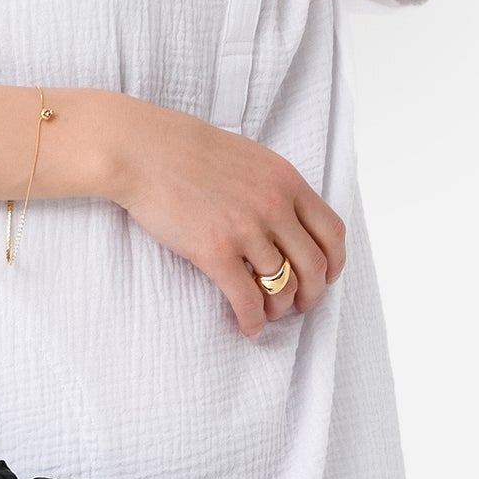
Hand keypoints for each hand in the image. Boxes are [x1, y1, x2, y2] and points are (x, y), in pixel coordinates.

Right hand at [109, 98, 344, 339]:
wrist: (145, 150)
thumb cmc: (189, 151)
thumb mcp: (250, 159)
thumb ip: (274, 187)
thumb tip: (287, 220)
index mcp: (287, 181)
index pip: (332, 232)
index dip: (333, 262)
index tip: (325, 276)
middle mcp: (274, 206)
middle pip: (314, 265)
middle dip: (312, 293)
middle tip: (300, 304)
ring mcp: (246, 230)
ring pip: (282, 286)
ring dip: (280, 308)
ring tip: (269, 313)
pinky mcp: (215, 251)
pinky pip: (246, 298)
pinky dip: (252, 320)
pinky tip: (249, 327)